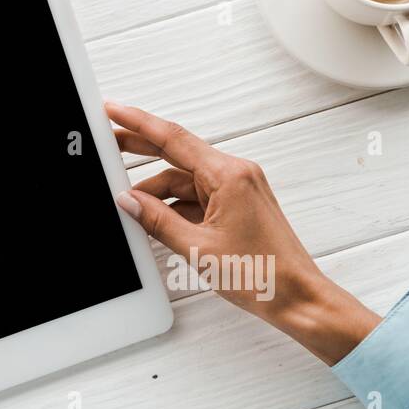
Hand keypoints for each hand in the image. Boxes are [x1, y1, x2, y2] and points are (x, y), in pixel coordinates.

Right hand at [107, 102, 379, 364]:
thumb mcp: (198, 248)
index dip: (138, 122)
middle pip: (176, 152)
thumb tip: (128, 201)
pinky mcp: (238, 204)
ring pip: (184, 178)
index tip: (113, 110)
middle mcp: (235, 174)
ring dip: (156, 189)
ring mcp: (238, 188)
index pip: (172, 139)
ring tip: (128, 203)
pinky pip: (197, 195)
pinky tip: (154, 217)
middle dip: (140, 147)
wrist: (300, 298)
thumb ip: (157, 221)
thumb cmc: (264, 275)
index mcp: (229, 176)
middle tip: (108, 143)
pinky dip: (174, 204)